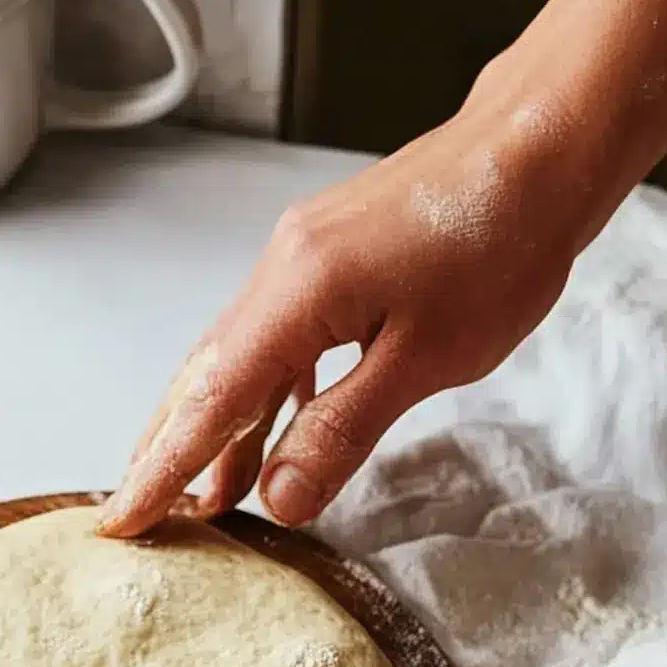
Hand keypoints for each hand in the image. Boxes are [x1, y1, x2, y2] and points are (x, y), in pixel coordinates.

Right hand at [98, 0, 666, 538]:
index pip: (211, 403)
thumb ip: (342, 431)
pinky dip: (261, 393)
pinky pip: (274, 338)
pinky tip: (267, 430)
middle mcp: (281, 270)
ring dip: (213, 428)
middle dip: (165, 450)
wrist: (541, 147)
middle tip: (134, 513)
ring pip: (236, 358)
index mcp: (297, 294)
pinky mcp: (328, 259)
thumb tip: (279, 498)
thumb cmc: (499, 243)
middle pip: (203, 376)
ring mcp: (301, 258)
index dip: (164, 469)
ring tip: (197, 495)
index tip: (125, 519)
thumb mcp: (424, 358)